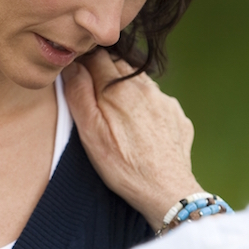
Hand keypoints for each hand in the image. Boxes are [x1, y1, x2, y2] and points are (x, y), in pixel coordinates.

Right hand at [62, 50, 202, 225]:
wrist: (167, 191)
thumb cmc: (123, 166)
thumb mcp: (90, 133)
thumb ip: (79, 95)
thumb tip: (72, 66)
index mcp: (118, 88)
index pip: (96, 56)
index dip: (83, 61)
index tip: (76, 74)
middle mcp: (144, 87)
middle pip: (118, 64)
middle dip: (103, 71)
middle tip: (93, 93)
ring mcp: (164, 100)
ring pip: (138, 81)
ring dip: (125, 87)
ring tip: (115, 111)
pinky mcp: (176, 115)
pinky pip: (156, 100)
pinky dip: (144, 105)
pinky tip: (138, 126)